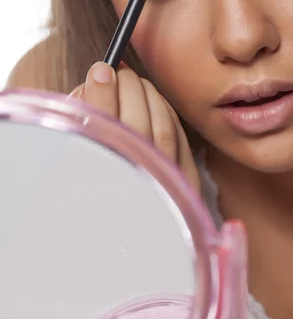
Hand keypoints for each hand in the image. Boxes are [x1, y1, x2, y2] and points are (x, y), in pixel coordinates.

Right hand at [69, 62, 199, 192]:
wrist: (132, 248)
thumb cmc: (98, 201)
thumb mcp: (79, 166)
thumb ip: (84, 129)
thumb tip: (94, 85)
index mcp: (100, 192)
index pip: (102, 132)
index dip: (101, 94)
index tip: (100, 70)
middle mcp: (136, 192)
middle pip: (137, 124)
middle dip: (128, 87)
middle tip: (117, 71)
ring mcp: (166, 190)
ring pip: (163, 127)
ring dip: (148, 95)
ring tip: (133, 82)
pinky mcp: (186, 186)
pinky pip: (180, 137)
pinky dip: (166, 112)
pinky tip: (153, 102)